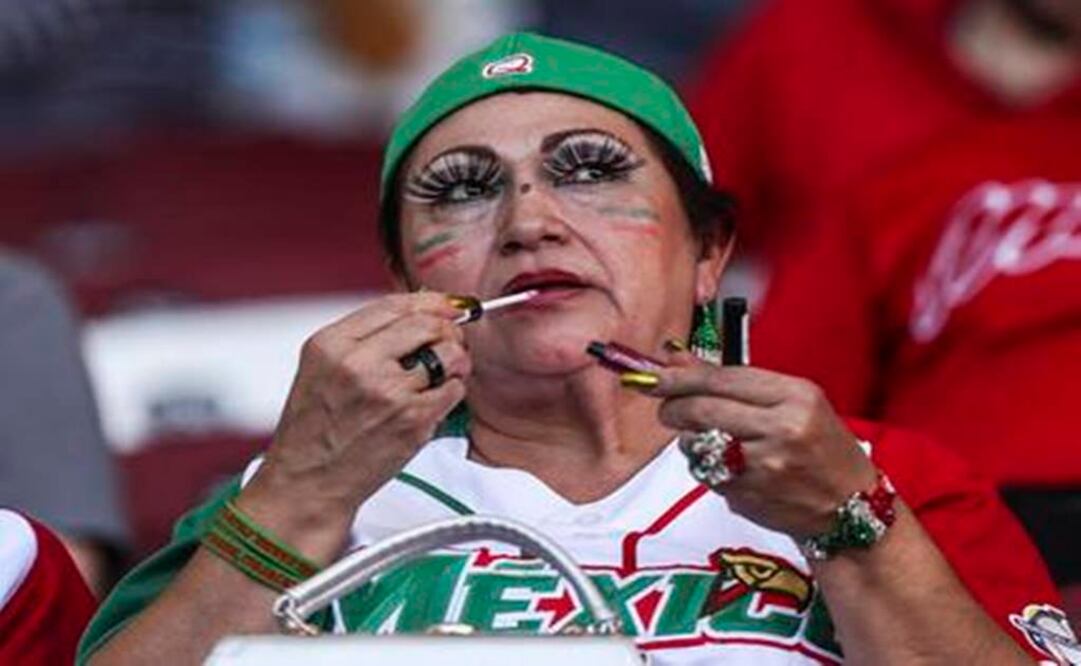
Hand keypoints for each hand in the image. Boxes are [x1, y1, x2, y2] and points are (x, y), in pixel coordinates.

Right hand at [247, 292, 470, 524]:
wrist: (308, 483)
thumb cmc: (315, 429)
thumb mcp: (322, 368)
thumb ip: (364, 337)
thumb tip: (421, 309)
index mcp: (332, 344)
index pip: (395, 304)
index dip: (431, 302)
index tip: (447, 305)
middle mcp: (358, 363)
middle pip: (428, 324)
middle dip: (448, 329)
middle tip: (450, 340)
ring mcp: (388, 392)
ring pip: (448, 354)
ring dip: (456, 361)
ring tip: (445, 372)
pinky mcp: (412, 421)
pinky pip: (454, 390)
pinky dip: (453, 391)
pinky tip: (435, 399)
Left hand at [648, 350, 877, 538]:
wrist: (851, 508)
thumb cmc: (822, 447)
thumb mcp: (793, 402)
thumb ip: (733, 380)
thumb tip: (677, 359)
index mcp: (796, 396)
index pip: (722, 379)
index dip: (682, 377)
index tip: (656, 376)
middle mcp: (783, 429)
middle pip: (703, 409)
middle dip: (673, 407)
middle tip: (665, 408)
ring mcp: (766, 466)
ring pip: (697, 444)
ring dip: (688, 440)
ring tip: (706, 439)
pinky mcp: (750, 495)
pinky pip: (706, 474)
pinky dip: (704, 466)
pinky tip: (725, 465)